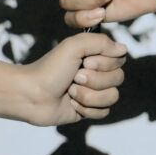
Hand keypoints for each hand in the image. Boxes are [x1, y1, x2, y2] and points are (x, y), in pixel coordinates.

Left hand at [0, 32, 126, 125]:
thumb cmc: (50, 68)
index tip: (85, 62)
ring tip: (70, 92)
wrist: (32, 95)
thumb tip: (124, 48)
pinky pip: (104, 112)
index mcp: (94, 55)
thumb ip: (101, 42)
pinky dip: (86, 109)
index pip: (119, 59)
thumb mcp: (73, 46)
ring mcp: (94, 92)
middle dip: (94, 80)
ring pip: (112, 97)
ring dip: (88, 95)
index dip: (104, 63)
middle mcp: (97, 72)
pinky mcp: (89, 110)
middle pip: (118, 79)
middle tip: (74, 78)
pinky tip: (71, 104)